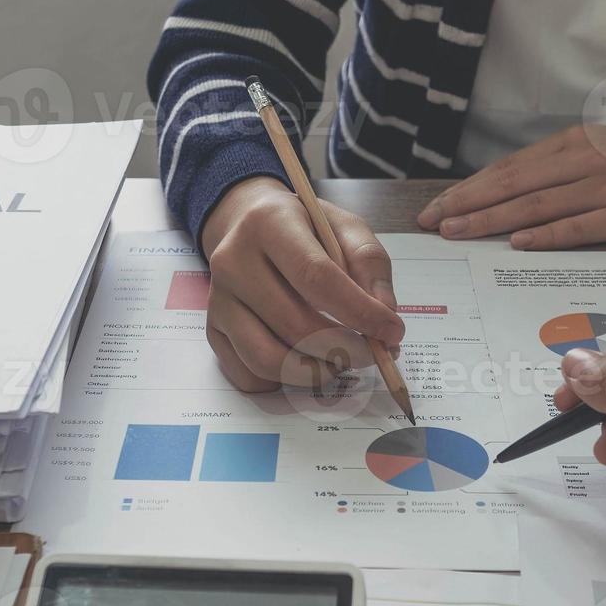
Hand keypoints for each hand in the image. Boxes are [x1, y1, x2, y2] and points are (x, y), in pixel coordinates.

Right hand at [198, 176, 403, 390]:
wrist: (247, 224)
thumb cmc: (303, 228)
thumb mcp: (343, 226)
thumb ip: (370, 263)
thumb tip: (385, 314)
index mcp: (269, 224)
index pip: (316, 277)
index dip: (359, 312)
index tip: (391, 331)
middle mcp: (233, 261)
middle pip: (294, 324)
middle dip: (344, 349)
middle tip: (370, 353)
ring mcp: (218, 301)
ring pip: (268, 359)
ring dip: (315, 371)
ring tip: (339, 360)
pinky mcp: (214, 331)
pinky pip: (250, 375)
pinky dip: (285, 382)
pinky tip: (306, 362)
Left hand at [417, 115, 605, 249]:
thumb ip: (569, 168)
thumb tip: (526, 193)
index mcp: (576, 146)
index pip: (510, 168)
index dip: (470, 188)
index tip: (437, 206)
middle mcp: (584, 163)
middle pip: (513, 185)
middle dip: (466, 205)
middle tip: (429, 224)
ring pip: (537, 205)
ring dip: (492, 220)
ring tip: (457, 232)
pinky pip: (580, 225)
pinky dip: (546, 234)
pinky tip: (518, 242)